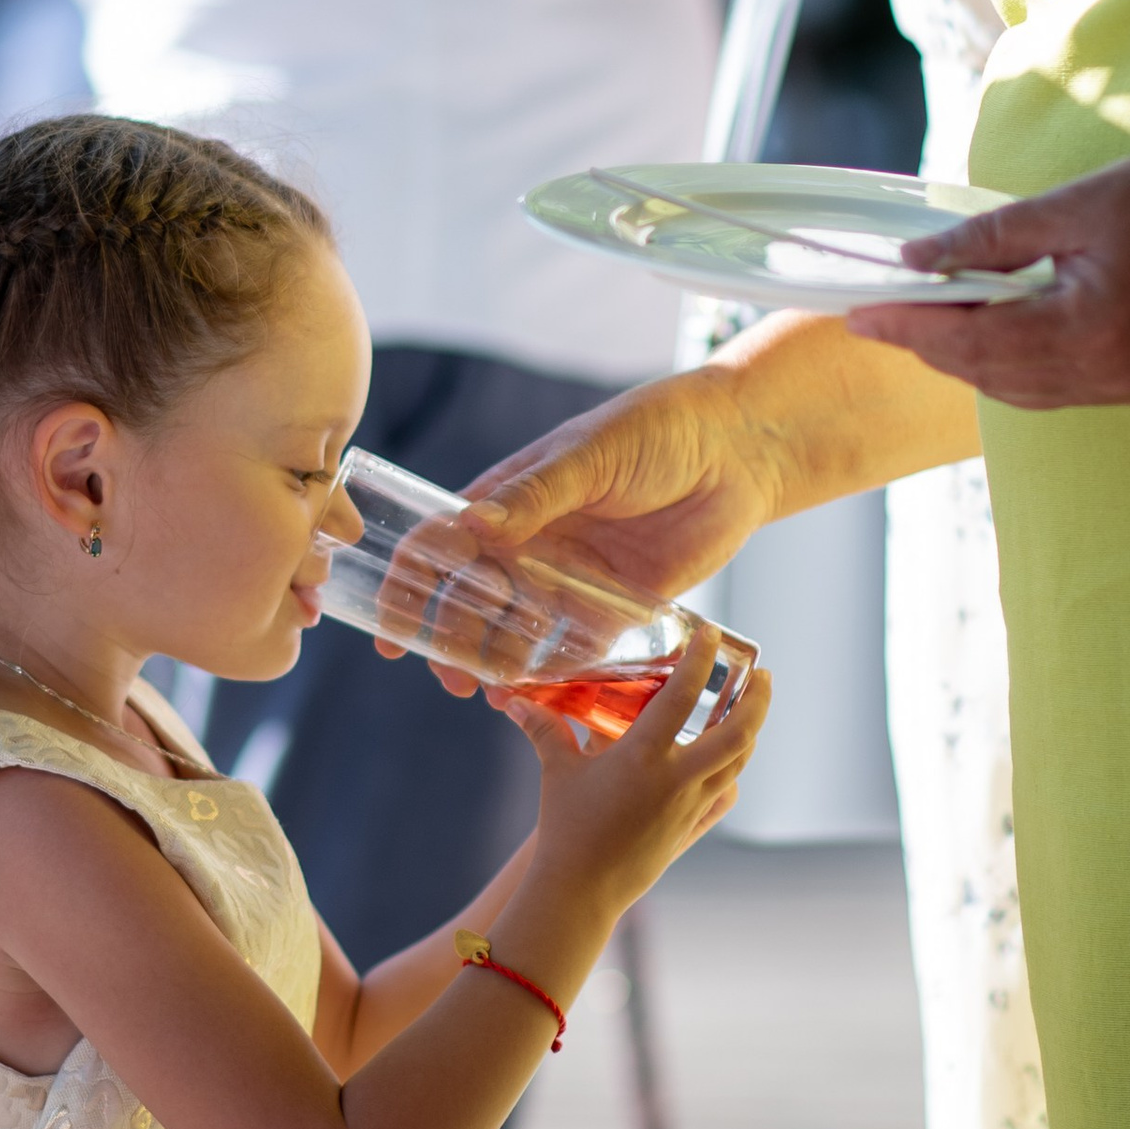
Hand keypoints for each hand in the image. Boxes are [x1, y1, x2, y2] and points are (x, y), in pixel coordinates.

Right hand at [404, 374, 784, 692]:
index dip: (407, 587)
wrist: (736, 452)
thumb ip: (535, 494)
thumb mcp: (590, 455)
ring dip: (494, 663)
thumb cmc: (656, 431)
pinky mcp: (615, 606)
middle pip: (469, 601)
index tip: (392, 634)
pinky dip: (550, 676)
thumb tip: (471, 524)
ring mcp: (570, 579)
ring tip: (489, 690)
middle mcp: (531, 544)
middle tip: (449, 677)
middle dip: (449, 641)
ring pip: (514, 632)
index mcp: (510, 499)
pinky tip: (535, 696)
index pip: (440, 545)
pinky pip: (573, 650)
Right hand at [500, 627, 770, 966]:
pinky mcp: (692, 828)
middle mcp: (677, 779)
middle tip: (763, 676)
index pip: (683, 696)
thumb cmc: (565, 828)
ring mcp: (690, 806)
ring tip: (752, 709)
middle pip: (738, 732)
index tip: (711, 633)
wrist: (582, 890)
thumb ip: (543, 729)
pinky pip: (725, 795)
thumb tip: (513, 700)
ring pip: (738, 762)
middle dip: (758, 700)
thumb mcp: (556, 771)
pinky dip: (733, 774)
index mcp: (644, 756)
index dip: (701, 659)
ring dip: (751, 731)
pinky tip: (728, 764)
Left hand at [855, 150, 1129, 407]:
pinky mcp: (1129, 382)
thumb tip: (916, 259)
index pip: (971, 339)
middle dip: (924, 343)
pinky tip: (979, 335)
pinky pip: (1044, 388)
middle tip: (872, 316)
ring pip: (1012, 388)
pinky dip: (1002, 366)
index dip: (908, 326)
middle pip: (985, 372)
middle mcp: (1101, 372)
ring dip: (961, 358)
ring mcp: (1118, 385)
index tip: (856, 312)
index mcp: (1088, 328)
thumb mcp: (1074, 205)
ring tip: (914, 322)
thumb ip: (991, 239)